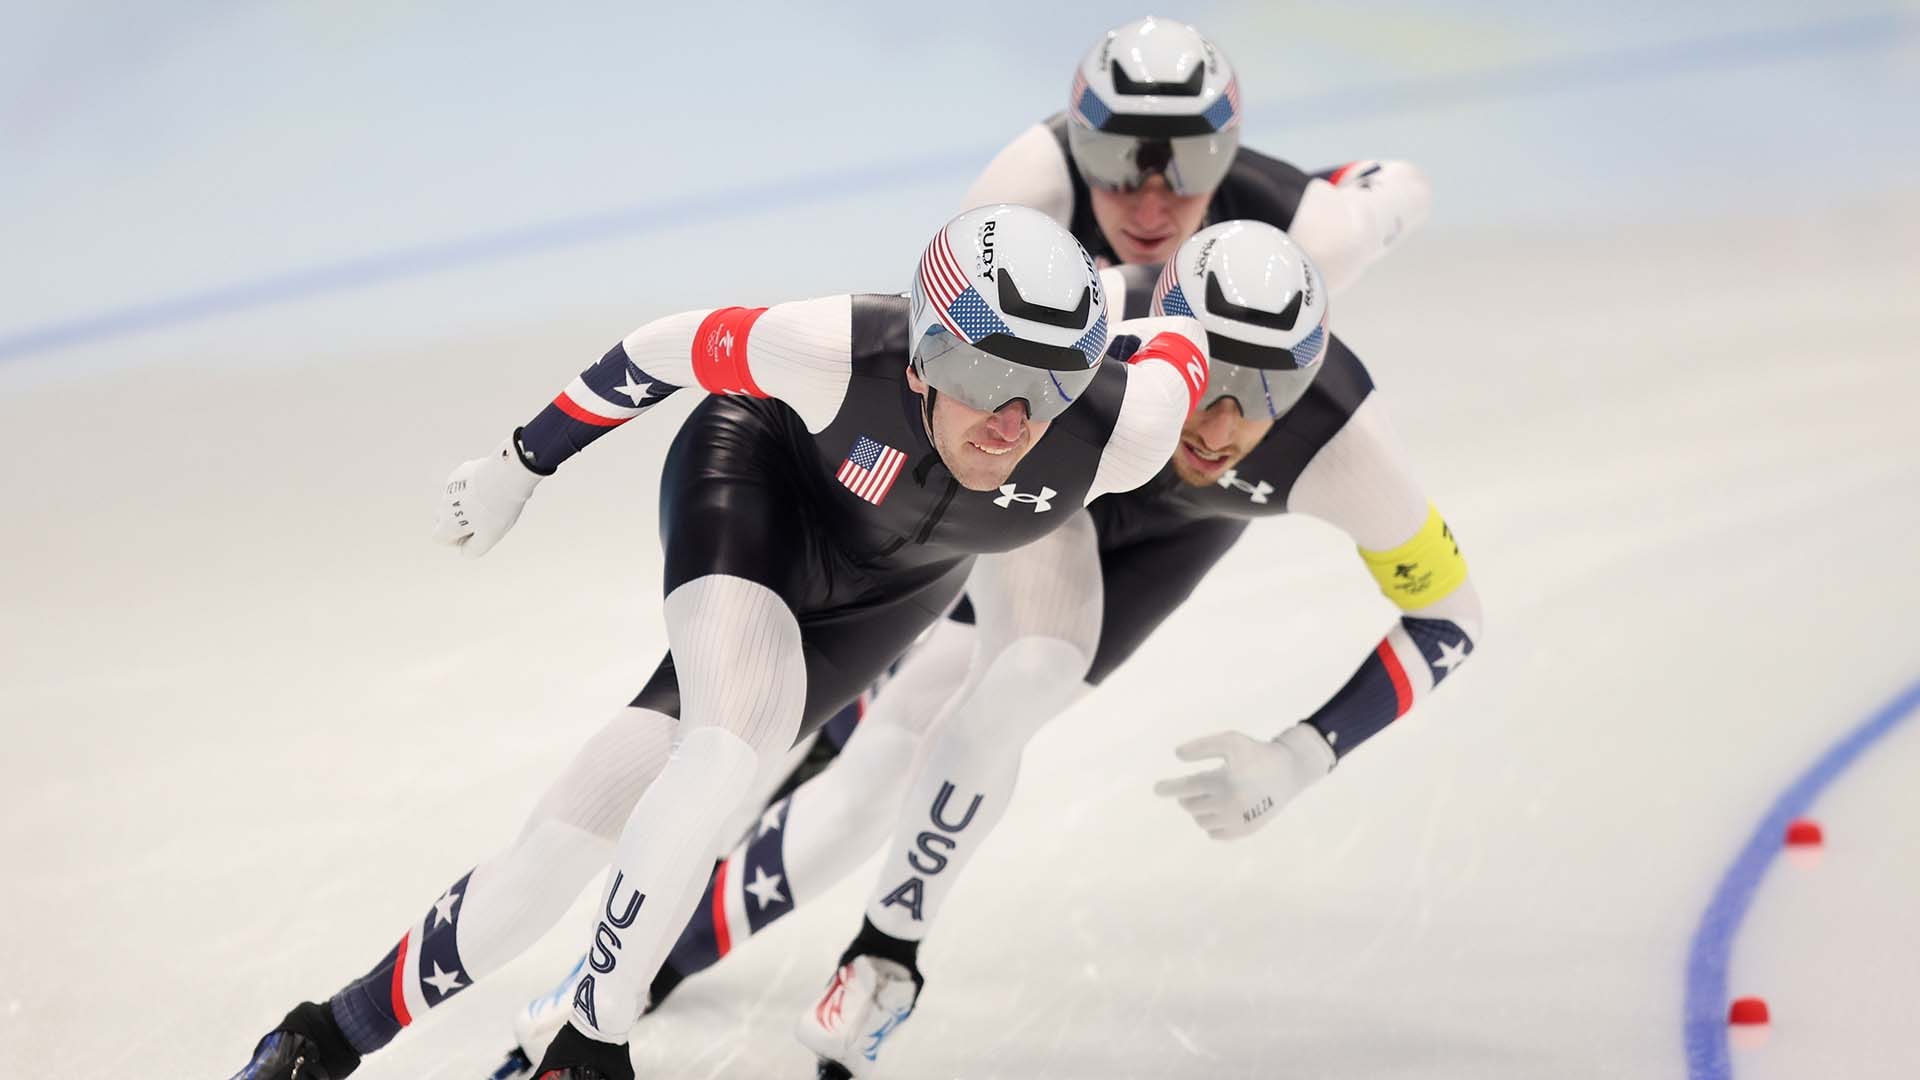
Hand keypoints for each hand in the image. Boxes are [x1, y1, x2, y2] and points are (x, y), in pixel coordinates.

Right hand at [431, 437, 542, 557]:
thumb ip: (473, 550)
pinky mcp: (462, 470)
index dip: (454, 540)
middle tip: (482, 520)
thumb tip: (464, 551)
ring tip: (491, 502)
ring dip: (466, 503)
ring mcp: (452, 485)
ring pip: (454, 499)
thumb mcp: (489, 538)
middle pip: (443, 517)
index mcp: (448, 522)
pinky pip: (464, 484)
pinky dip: (473, 488)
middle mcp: (444, 504)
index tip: (473, 535)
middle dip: (457, 521)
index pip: (438, 537)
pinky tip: (492, 487)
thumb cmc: (498, 510)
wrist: (507, 476)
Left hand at [1153, 723, 1334, 840]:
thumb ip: (1202, 746)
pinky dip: (1210, 822)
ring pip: (1200, 820)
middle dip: (1188, 794)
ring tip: (1213, 794)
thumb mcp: (1231, 741)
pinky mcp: (1244, 832)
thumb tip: (1176, 755)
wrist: (1289, 772)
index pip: (1187, 788)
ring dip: (1199, 808)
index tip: (1157, 789)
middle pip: (1190, 805)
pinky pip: (1213, 833)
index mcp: (1225, 782)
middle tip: (1199, 784)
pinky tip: (1220, 809)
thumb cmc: (1255, 753)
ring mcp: (1237, 822)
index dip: (1169, 788)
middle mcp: (1230, 805)